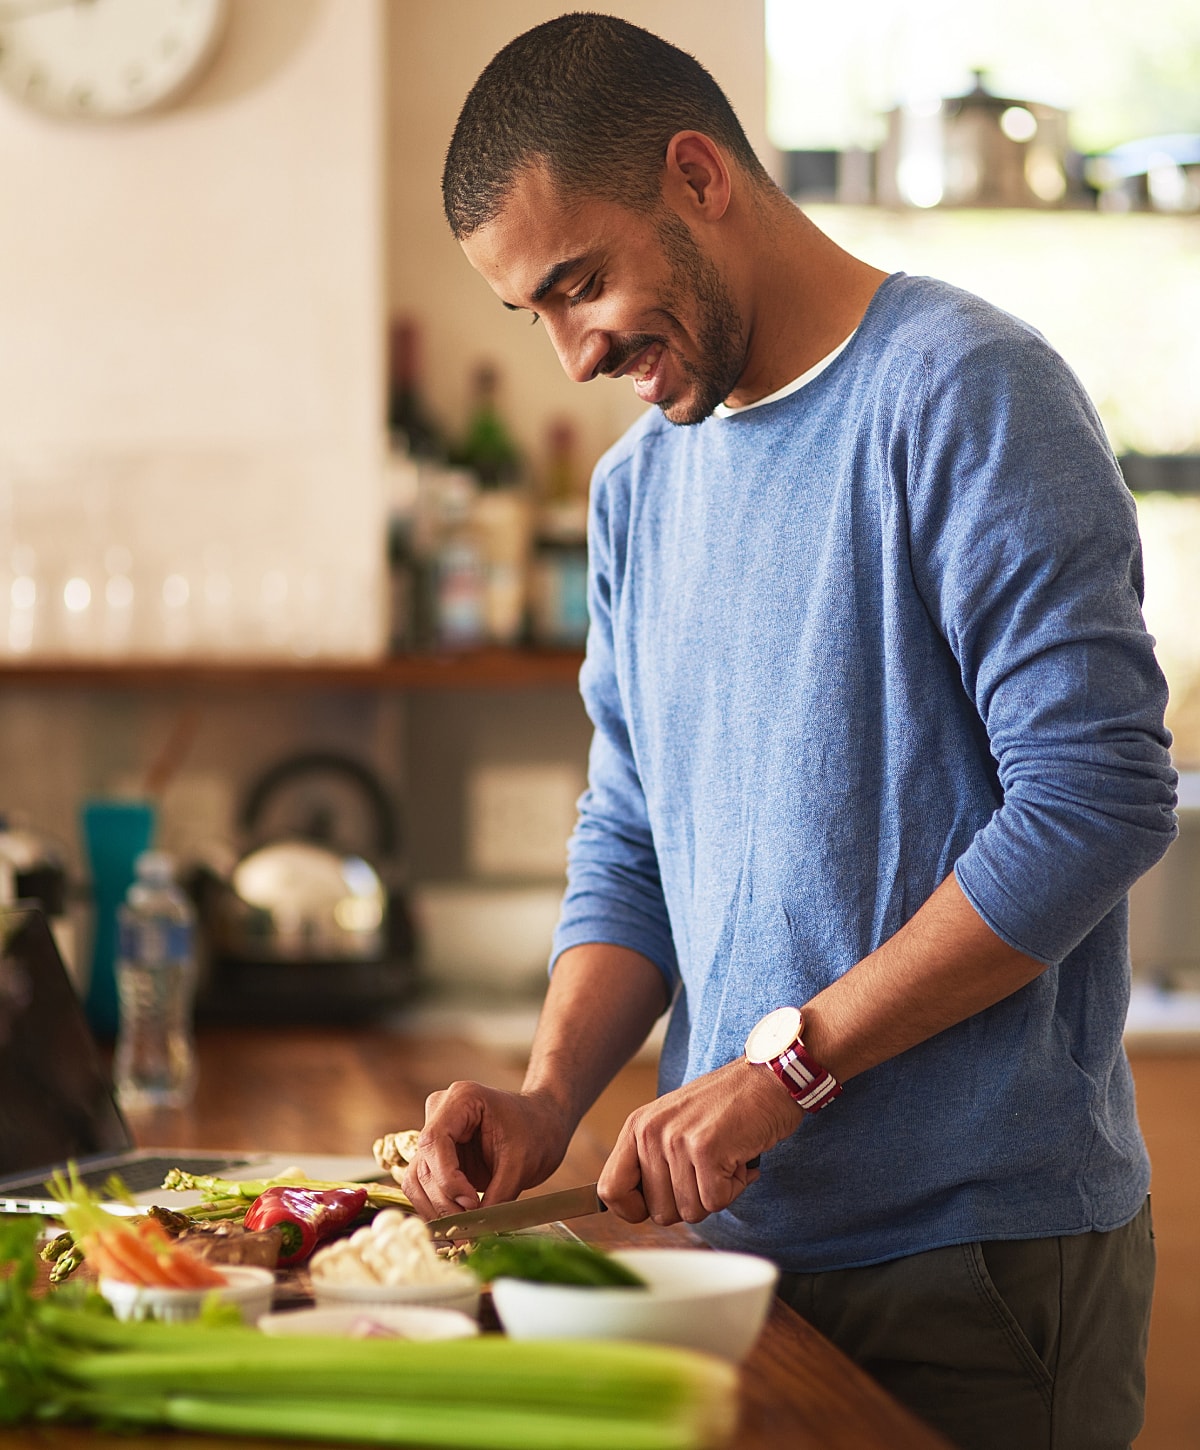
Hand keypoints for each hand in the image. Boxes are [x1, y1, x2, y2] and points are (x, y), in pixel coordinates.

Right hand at [400, 1080, 571, 1219]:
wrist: (545, 1123)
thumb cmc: (538, 1131)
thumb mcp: (522, 1164)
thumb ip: (497, 1196)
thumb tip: (476, 1231)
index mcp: (461, 1099)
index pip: (434, 1141)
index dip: (447, 1178)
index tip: (471, 1204)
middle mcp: (440, 1113)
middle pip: (423, 1165)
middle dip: (444, 1202)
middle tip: (468, 1230)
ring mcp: (437, 1135)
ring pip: (417, 1180)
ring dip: (436, 1211)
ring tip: (463, 1233)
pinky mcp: (438, 1157)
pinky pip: (425, 1187)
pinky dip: (438, 1209)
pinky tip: (457, 1227)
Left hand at [598, 1056, 802, 1225]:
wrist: (769, 1078)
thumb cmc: (727, 1107)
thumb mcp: (675, 1124)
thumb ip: (652, 1160)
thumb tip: (639, 1210)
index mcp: (637, 1126)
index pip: (608, 1189)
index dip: (633, 1210)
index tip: (659, 1203)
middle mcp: (651, 1132)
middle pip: (658, 1212)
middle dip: (691, 1201)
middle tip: (709, 1168)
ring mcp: (677, 1140)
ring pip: (690, 1211)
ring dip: (716, 1193)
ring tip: (726, 1157)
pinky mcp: (706, 1149)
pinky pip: (715, 1202)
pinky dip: (735, 1189)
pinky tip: (740, 1159)